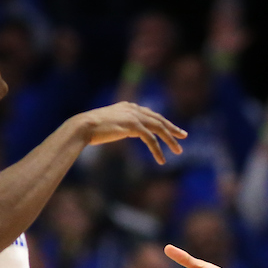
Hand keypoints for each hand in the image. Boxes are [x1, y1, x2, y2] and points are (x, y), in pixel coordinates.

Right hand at [65, 102, 186, 164]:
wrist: (83, 126)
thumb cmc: (92, 129)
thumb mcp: (111, 125)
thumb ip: (122, 125)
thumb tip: (128, 131)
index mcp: (128, 107)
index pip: (151, 114)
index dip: (163, 122)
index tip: (173, 128)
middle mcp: (133, 108)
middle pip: (159, 119)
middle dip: (172, 128)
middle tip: (184, 136)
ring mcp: (133, 116)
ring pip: (159, 128)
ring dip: (170, 140)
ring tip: (178, 151)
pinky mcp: (133, 125)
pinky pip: (150, 139)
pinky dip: (158, 150)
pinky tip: (162, 160)